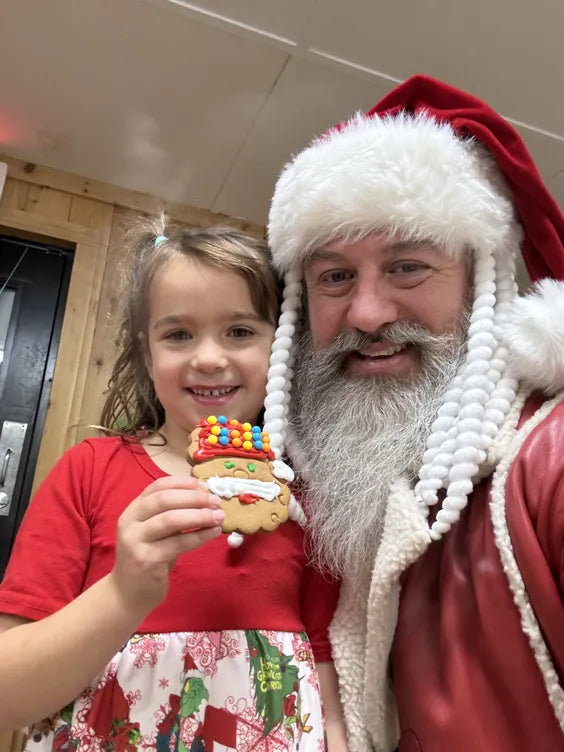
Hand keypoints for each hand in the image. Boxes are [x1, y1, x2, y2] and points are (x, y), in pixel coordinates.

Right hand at [112, 476, 223, 612]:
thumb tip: (206, 495)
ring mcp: (136, 541)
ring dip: (199, 515)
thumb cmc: (149, 558)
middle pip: (164, 500)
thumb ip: (173, 513)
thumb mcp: (156, 532)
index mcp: (133, 510)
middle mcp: (130, 522)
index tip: (205, 486)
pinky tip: (214, 533)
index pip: (158, 486)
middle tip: (216, 501)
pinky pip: (178, 543)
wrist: (128, 594)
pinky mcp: (146, 560)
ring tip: (219, 516)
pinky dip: (200, 536)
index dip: (183, 483)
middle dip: (193, 498)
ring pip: (170, 520)